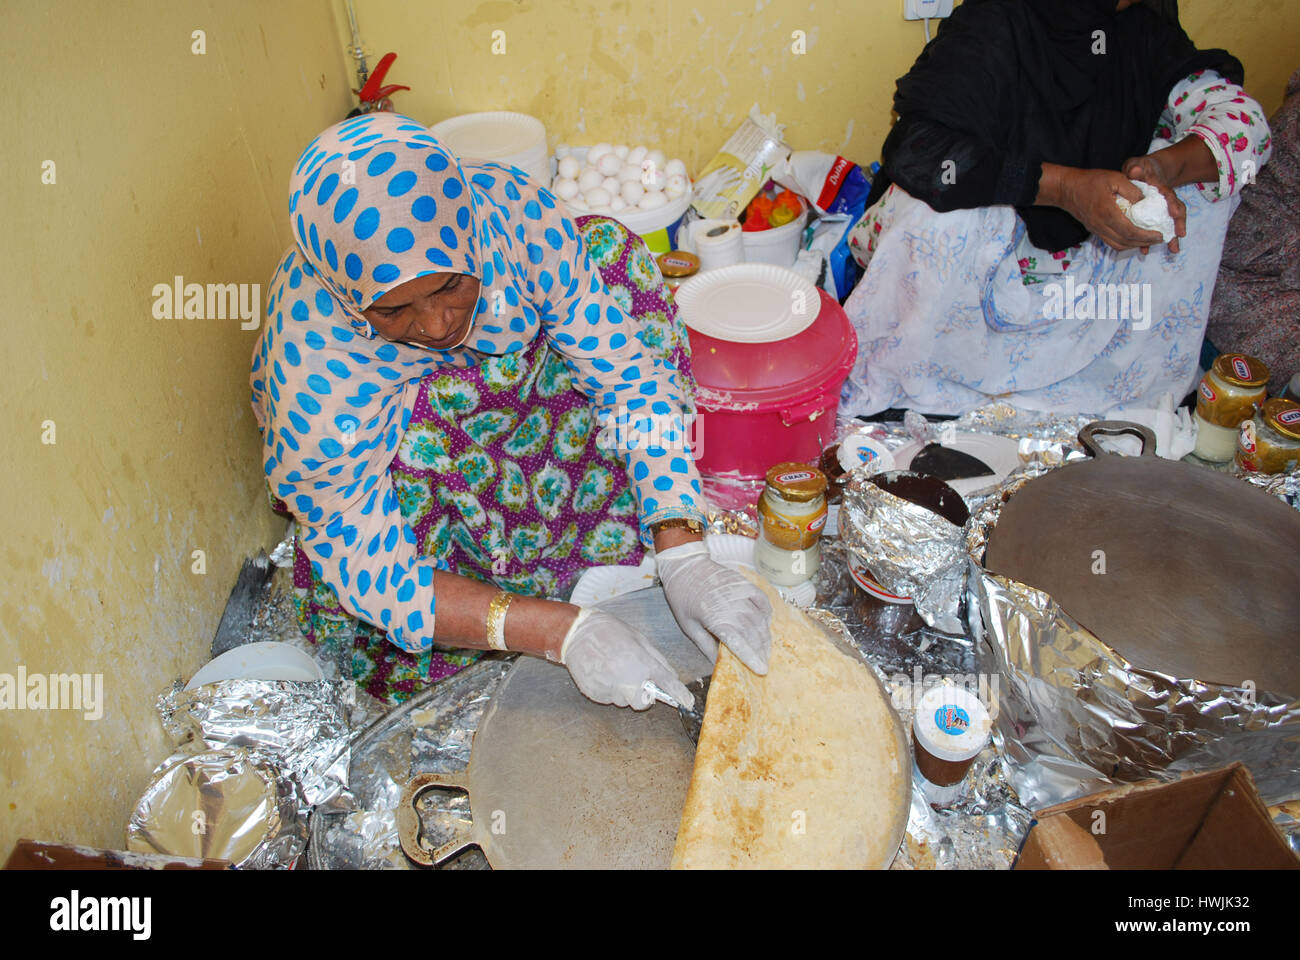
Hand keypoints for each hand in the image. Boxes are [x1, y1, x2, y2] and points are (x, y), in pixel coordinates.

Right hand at [561, 609, 693, 710]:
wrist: (576, 633)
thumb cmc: (610, 632)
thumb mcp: (639, 639)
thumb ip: (657, 660)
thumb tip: (671, 676)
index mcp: (642, 663)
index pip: (667, 683)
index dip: (679, 694)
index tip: (688, 702)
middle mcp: (628, 679)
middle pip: (642, 703)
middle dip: (642, 695)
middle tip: (634, 679)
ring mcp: (610, 689)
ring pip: (623, 701)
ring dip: (623, 691)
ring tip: (613, 669)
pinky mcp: (595, 694)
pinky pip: (608, 699)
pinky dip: (608, 690)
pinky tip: (602, 672)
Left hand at [655, 541, 772, 674]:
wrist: (685, 565)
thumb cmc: (682, 596)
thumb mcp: (688, 626)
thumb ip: (705, 645)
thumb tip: (717, 664)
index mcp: (714, 618)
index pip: (738, 642)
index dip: (751, 657)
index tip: (761, 670)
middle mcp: (731, 606)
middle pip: (753, 633)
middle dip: (761, 651)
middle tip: (764, 663)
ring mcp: (740, 593)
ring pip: (760, 619)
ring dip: (765, 636)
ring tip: (766, 650)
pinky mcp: (745, 584)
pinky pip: (763, 601)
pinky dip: (767, 615)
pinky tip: (765, 625)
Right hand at [1039, 164, 1164, 252]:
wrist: (1066, 189)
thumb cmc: (1090, 180)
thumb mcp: (1115, 177)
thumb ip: (1132, 189)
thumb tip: (1145, 201)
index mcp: (1107, 212)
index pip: (1130, 231)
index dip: (1146, 236)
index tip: (1160, 235)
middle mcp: (1101, 225)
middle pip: (1125, 241)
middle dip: (1144, 242)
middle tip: (1158, 239)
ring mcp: (1096, 229)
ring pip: (1117, 245)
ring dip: (1134, 245)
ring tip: (1147, 240)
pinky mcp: (1093, 230)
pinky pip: (1110, 242)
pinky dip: (1124, 243)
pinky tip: (1132, 238)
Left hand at [1122, 154, 1187, 254]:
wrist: (1143, 172)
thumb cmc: (1137, 169)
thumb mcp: (1135, 165)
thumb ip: (1135, 167)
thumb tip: (1136, 170)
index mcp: (1160, 187)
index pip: (1169, 196)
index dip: (1173, 205)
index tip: (1176, 214)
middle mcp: (1164, 199)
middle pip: (1175, 212)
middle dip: (1178, 224)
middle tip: (1180, 235)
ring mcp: (1160, 209)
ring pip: (1167, 223)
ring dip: (1170, 237)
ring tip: (1173, 249)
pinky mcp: (1153, 217)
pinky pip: (1153, 229)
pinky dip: (1150, 240)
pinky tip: (1145, 251)